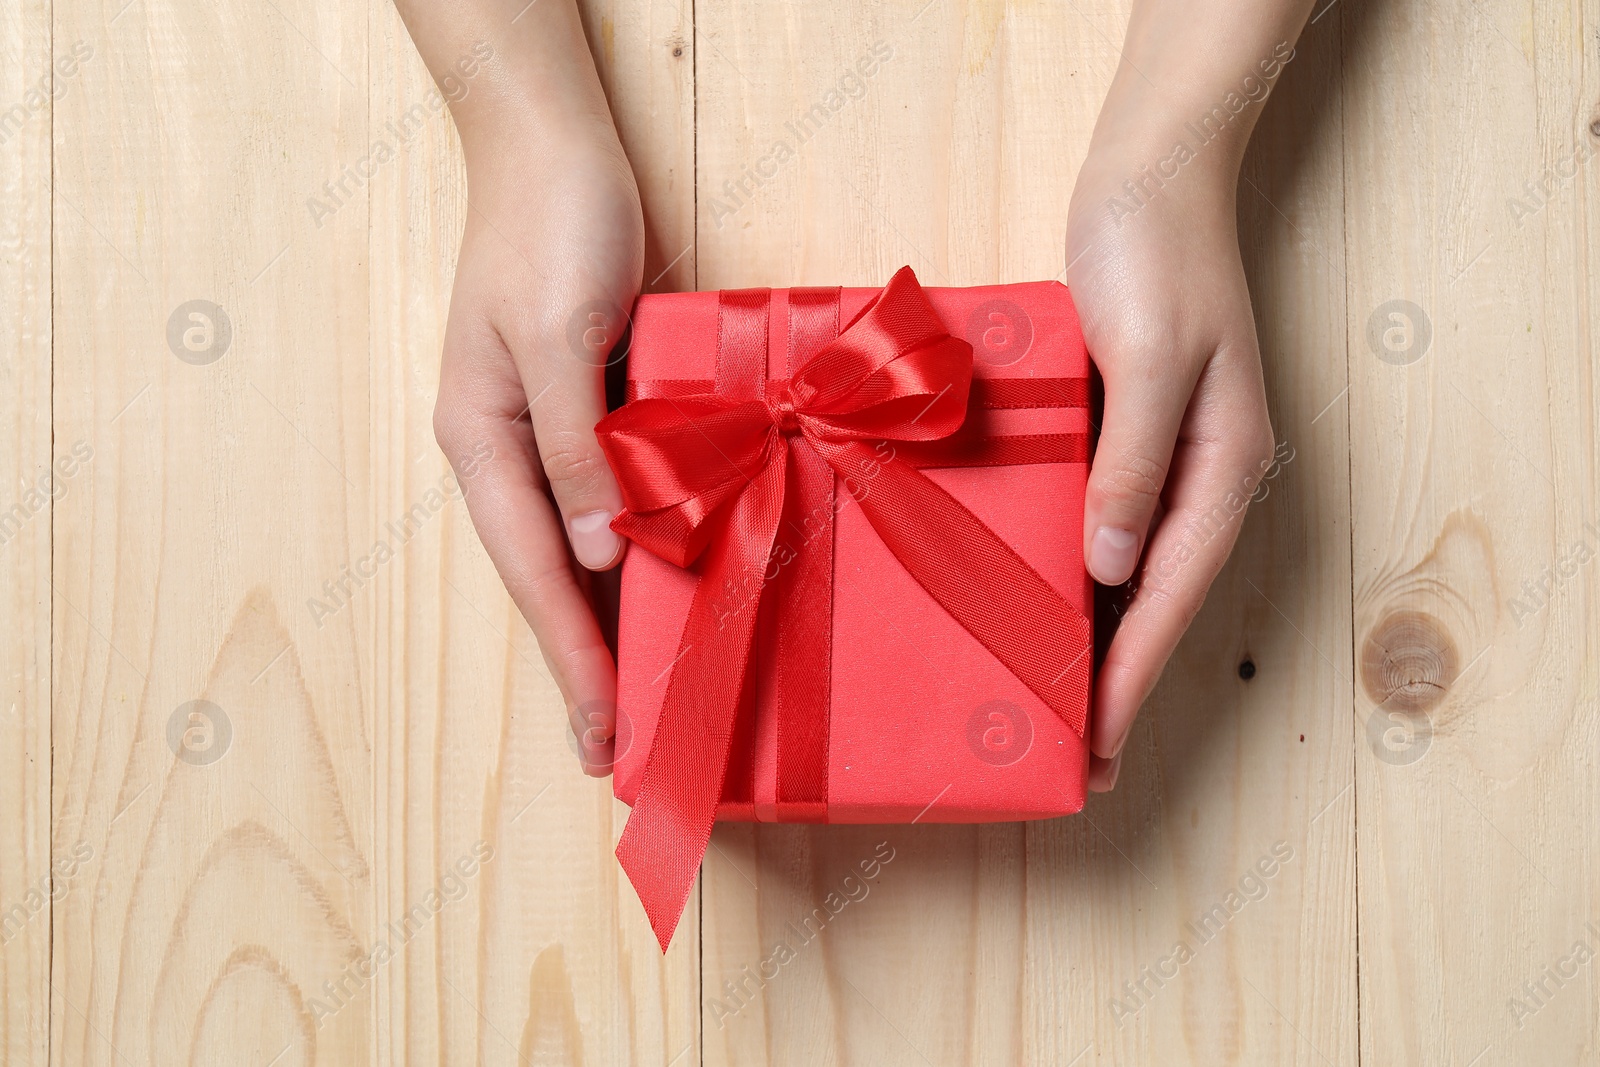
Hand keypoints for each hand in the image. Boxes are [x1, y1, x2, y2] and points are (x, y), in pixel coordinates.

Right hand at [432, 118, 642, 777]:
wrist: (554, 145)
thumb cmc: (549, 225)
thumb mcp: (556, 333)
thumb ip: (575, 444)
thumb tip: (597, 549)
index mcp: (483, 442)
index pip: (534, 571)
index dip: (571, 656)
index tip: (603, 733)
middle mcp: (512, 452)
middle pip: (553, 575)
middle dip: (586, 661)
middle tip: (624, 748)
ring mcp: (553, 433)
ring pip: (586, 547)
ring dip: (615, 618)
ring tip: (646, 694)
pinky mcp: (595, 410)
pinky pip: (619, 499)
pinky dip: (642, 551)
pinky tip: (670, 586)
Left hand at [1065, 145, 1276, 791]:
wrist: (1148, 174)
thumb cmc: (1154, 254)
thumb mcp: (1153, 358)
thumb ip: (1134, 465)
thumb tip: (1110, 567)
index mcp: (1224, 466)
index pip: (1171, 595)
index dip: (1131, 676)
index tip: (1095, 745)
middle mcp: (1198, 474)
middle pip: (1152, 599)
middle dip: (1113, 678)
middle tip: (1067, 756)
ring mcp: (1159, 455)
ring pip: (1125, 570)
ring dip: (1091, 635)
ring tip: (1046, 704)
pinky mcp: (1120, 433)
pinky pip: (1097, 522)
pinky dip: (1070, 570)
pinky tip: (1033, 600)